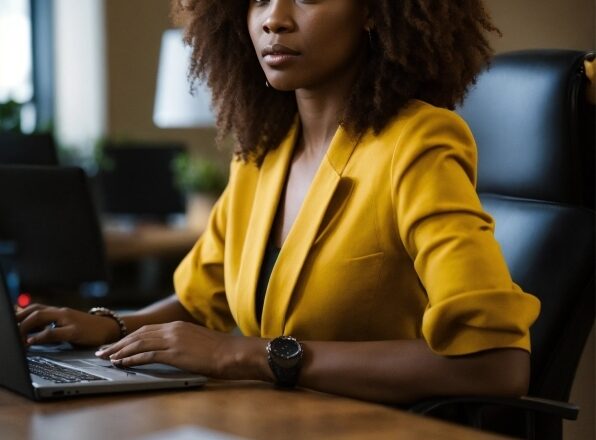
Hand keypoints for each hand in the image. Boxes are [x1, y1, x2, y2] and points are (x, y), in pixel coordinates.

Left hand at [16, 304, 120, 346]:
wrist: (109, 329)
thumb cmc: (86, 329)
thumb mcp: (66, 325)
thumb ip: (49, 325)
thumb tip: (28, 329)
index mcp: (58, 311)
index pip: (33, 308)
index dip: (17, 314)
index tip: (7, 323)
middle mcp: (61, 312)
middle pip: (33, 311)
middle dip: (17, 321)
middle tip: (8, 333)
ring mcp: (68, 320)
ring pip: (40, 317)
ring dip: (24, 327)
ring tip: (15, 338)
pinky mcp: (75, 330)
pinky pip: (53, 332)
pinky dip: (40, 336)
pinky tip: (31, 341)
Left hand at [95, 321, 234, 376]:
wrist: (234, 353)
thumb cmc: (222, 351)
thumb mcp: (199, 341)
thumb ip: (184, 342)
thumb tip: (175, 350)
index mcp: (179, 325)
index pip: (147, 330)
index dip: (129, 337)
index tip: (117, 344)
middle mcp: (173, 329)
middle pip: (139, 334)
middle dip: (119, 343)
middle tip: (103, 350)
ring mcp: (174, 340)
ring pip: (139, 343)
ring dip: (120, 351)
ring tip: (107, 358)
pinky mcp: (175, 353)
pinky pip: (147, 354)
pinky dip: (132, 358)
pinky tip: (122, 363)